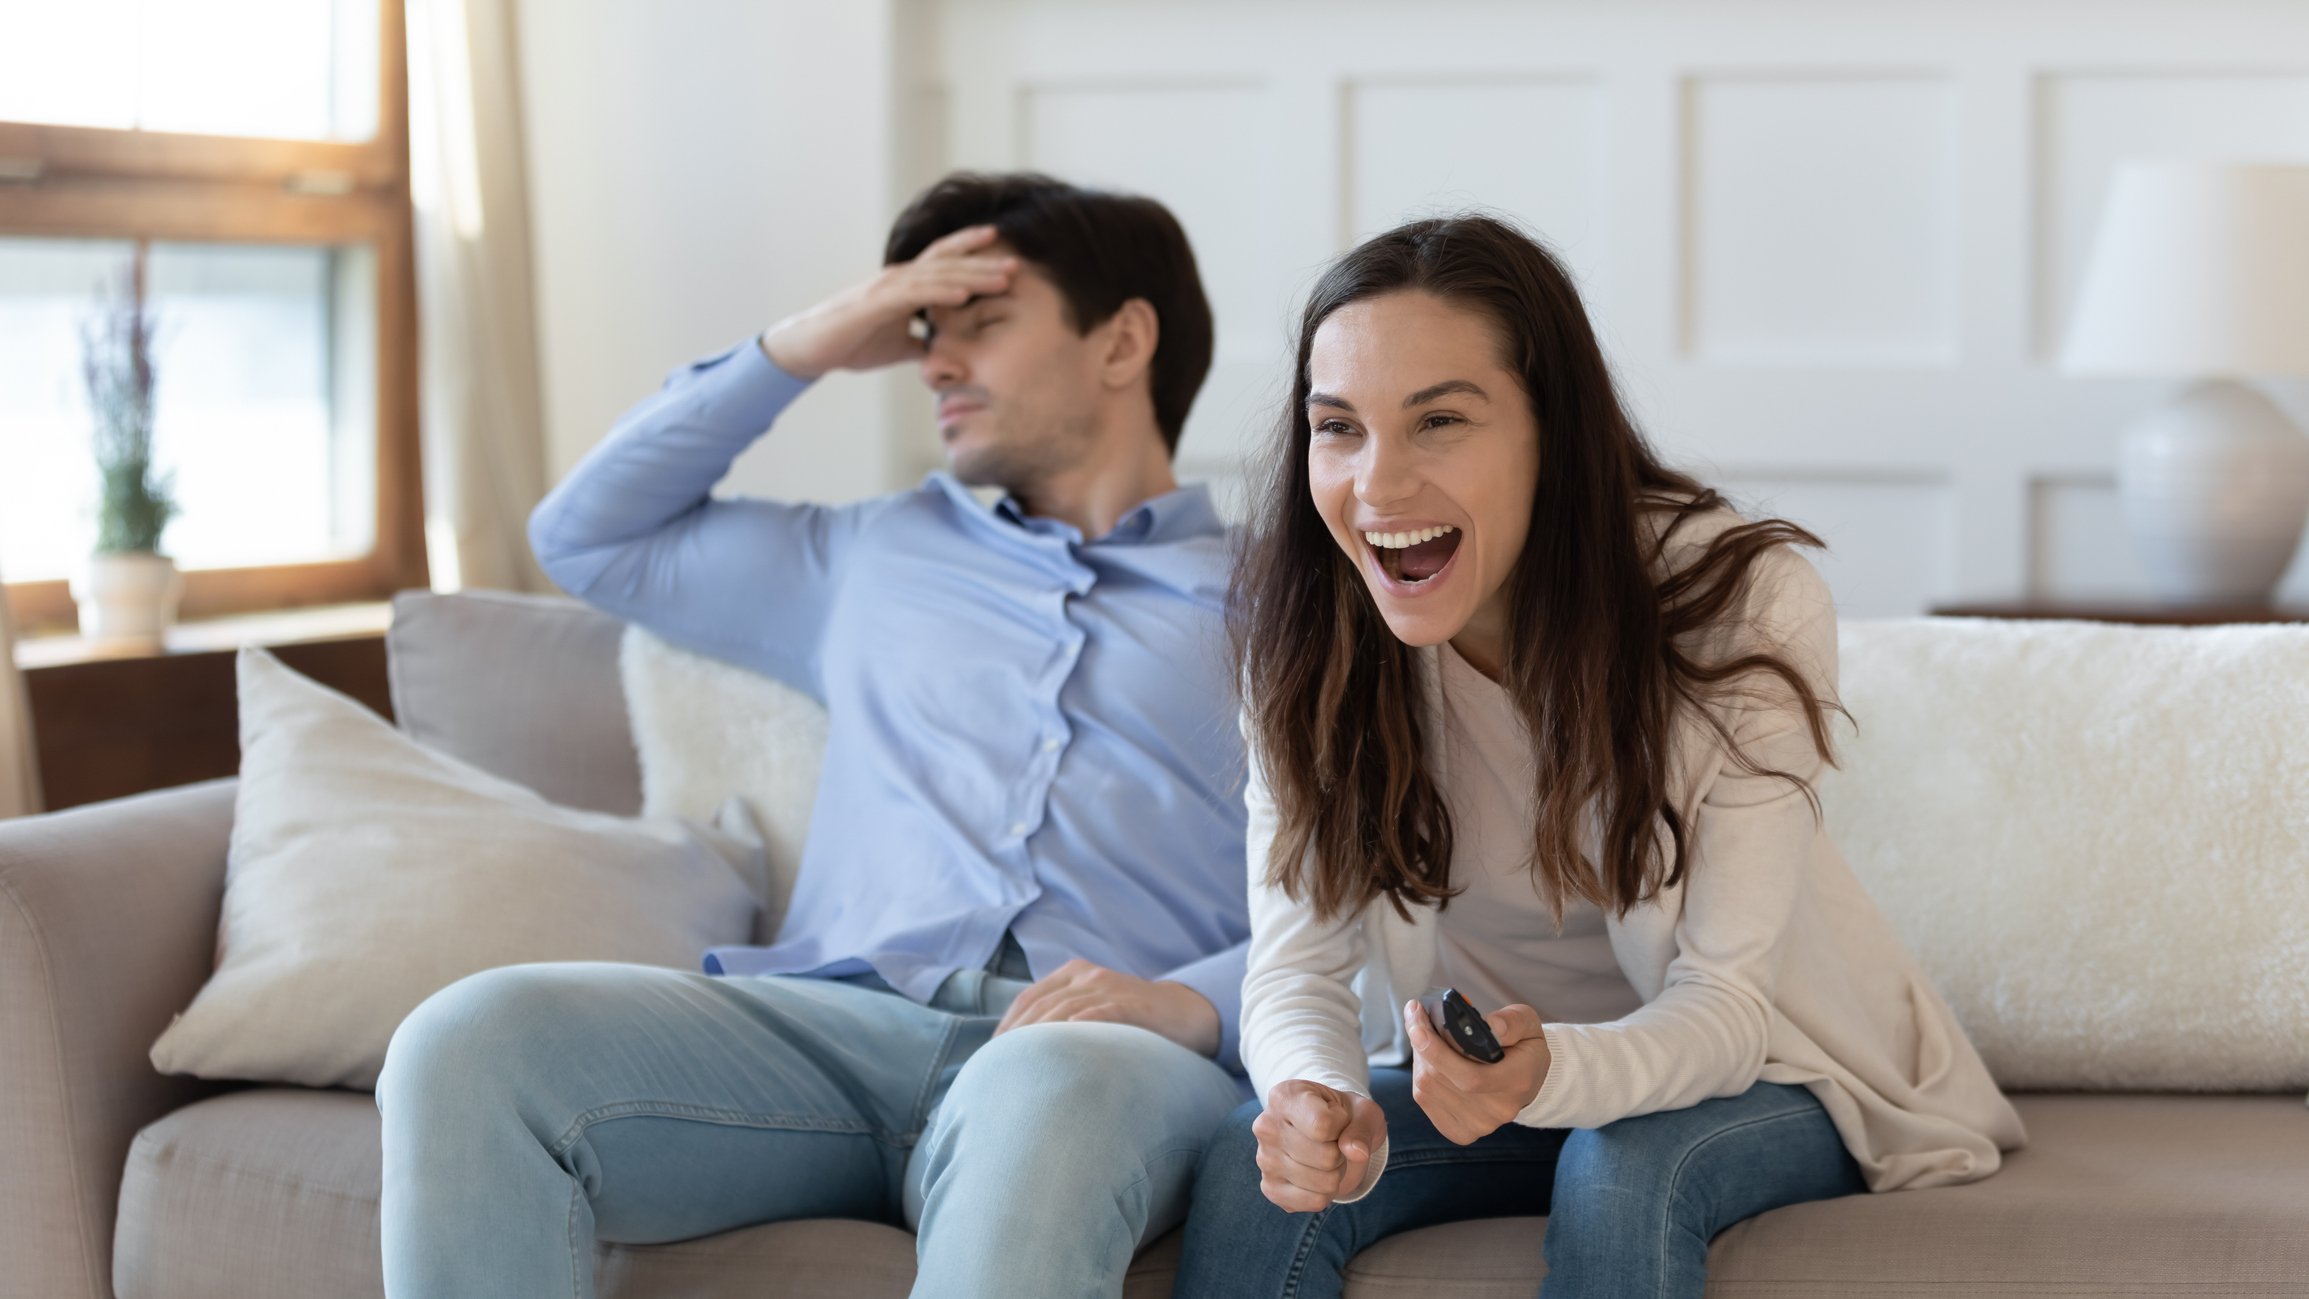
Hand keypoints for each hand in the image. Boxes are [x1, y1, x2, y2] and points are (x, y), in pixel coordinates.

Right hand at [760, 224, 1018, 377]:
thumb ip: (922, 342)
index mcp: (905, 285)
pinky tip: (965, 293)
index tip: (1005, 251)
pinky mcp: (875, 303)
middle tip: (1019, 263)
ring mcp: (887, 288)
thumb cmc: (852, 342)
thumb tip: (946, 353)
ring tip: (1003, 277)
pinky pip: (914, 294)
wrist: (811, 348)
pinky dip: (942, 292)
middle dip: (985, 262)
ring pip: (937, 275)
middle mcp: (899, 279)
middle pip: (949, 264)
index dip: (973, 253)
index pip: (944, 262)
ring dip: (973, 274)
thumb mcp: (898, 345)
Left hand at [992, 958, 1221, 1056]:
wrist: (1187, 1012)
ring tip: (1022, 1064)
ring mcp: (1110, 987)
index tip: (992, 1054)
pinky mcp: (1131, 1003)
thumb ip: (1064, 1018)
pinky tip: (1063, 1046)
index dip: (1006, 1026)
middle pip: (1040, 1004)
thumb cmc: (1133, 1020)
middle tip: (999, 1067)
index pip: (1028, 998)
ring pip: (1063, 1009)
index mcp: (1073, 973)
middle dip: (1016, 1036)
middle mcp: (1087, 975)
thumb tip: (1023, 1053)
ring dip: (1039, 1037)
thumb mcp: (1094, 1009)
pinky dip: (1079, 1027)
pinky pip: (1100, 1013)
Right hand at [1253, 1080, 1386, 1211]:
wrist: (1327, 1133)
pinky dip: (1326, 1193)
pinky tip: (1316, 1175)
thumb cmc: (1344, 1117)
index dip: (1342, 1125)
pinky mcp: (1270, 1188)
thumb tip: (1357, 1153)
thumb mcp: (1363, 1111)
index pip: (1323, 1125)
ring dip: (1335, 1174)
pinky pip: (1314, 1202)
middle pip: (1326, 1157)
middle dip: (1341, 1153)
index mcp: (1284, 1096)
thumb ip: (1362, 1128)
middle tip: (1333, 1141)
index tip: (1337, 1118)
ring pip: (1323, 1182)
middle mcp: (1266, 1126)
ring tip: (1325, 1156)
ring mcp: (1264, 1159)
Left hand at [1402, 999, 1552, 1144]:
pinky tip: (1429, 1061)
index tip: (1418, 1022)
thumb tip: (1490, 1025)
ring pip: (1427, 1088)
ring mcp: (1479, 1125)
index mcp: (1518, 1082)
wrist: (1527, 1079)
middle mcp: (1498, 1109)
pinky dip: (1421, 1075)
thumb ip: (1512, 1021)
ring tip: (1424, 1036)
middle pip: (1440, 1079)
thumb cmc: (1523, 1046)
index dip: (1436, 1050)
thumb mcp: (1527, 1023)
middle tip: (1415, 1017)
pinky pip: (1426, 1101)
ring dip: (1420, 1058)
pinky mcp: (1461, 1132)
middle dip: (1421, 1044)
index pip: (1470, 1076)